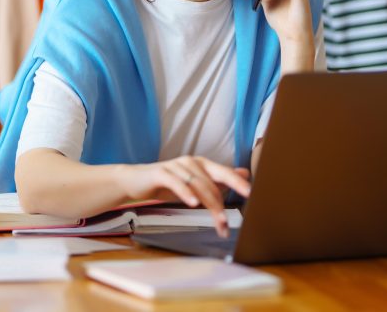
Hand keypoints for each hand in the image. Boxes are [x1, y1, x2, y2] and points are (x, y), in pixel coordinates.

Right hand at [116, 156, 250, 236]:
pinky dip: (186, 193)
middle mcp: (191, 162)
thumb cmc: (167, 183)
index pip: (224, 172)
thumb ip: (218, 179)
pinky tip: (193, 204)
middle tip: (227, 224)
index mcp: (201, 164)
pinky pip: (176, 183)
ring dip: (208, 205)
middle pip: (212, 182)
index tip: (252, 195)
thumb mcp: (195, 182)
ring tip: (217, 223)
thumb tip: (244, 174)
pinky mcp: (161, 173)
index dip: (237, 183)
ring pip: (197, 185)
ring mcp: (175, 166)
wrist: (135, 180)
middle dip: (221, 204)